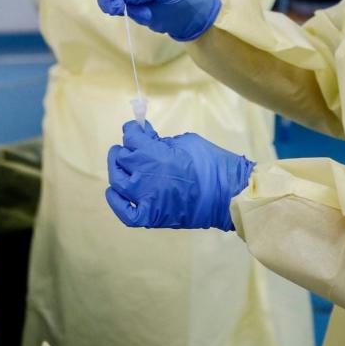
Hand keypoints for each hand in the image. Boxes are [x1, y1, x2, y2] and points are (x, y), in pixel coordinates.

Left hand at [105, 120, 253, 230]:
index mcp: (154, 155)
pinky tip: (114, 193)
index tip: (136, 128)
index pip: (131, 137)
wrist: (229, 195)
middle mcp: (144, 176)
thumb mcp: (185, 142)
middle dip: (126, 149)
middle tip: (132, 147)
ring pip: (118, 182)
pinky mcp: (152, 217)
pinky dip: (117, 203)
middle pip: (122, 158)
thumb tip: (147, 137)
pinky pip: (126, 213)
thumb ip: (162, 140)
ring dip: (117, 170)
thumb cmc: (212, 163)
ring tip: (122, 164)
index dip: (132, 130)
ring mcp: (146, 199)